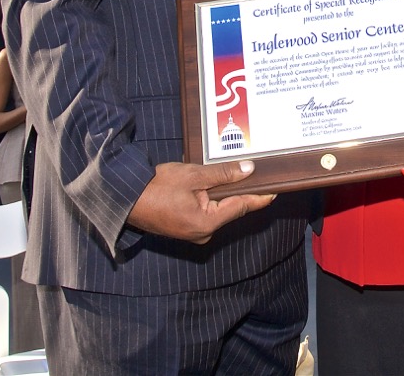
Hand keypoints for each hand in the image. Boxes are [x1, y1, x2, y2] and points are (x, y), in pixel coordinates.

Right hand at [126, 160, 274, 244]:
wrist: (125, 199)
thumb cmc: (156, 187)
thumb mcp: (193, 175)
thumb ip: (223, 174)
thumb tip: (249, 170)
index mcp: (207, 223)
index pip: (243, 206)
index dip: (261, 196)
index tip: (277, 188)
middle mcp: (203, 233)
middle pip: (231, 208)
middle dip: (241, 190)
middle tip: (255, 171)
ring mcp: (194, 233)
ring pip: (218, 210)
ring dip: (223, 193)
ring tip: (232, 173)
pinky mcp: (186, 228)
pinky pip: (206, 212)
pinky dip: (210, 198)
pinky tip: (211, 184)